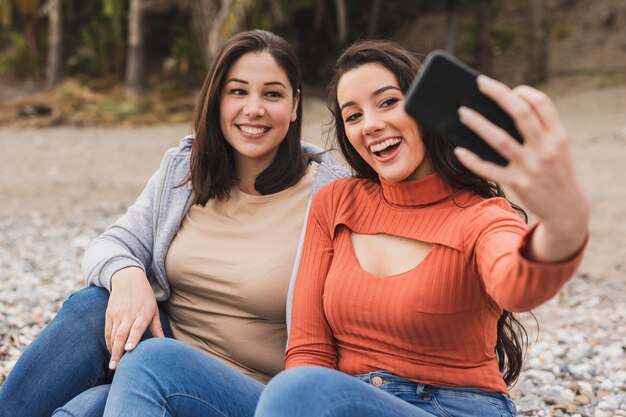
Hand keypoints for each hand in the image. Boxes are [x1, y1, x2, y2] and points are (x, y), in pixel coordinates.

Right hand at [106, 267, 163, 369]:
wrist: (128, 278)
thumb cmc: (145, 296)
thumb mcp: (154, 309)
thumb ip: (157, 327)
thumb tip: (164, 343)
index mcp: (142, 313)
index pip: (137, 327)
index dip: (133, 339)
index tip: (130, 349)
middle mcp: (128, 315)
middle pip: (121, 335)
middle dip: (118, 352)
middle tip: (116, 367)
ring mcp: (117, 315)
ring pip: (113, 335)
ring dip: (112, 350)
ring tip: (113, 365)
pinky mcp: (109, 314)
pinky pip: (107, 331)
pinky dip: (108, 343)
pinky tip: (111, 352)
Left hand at [455, 75, 588, 261]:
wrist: (567, 209)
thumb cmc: (557, 173)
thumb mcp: (558, 148)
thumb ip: (540, 130)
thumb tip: (501, 111)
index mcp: (557, 136)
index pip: (541, 103)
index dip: (522, 91)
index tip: (505, 88)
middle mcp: (545, 148)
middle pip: (520, 113)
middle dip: (498, 94)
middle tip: (479, 83)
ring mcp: (530, 166)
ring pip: (499, 139)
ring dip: (478, 124)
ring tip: (462, 113)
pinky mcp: (516, 184)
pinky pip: (489, 168)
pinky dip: (472, 159)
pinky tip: (459, 151)